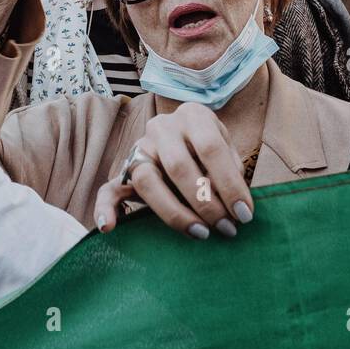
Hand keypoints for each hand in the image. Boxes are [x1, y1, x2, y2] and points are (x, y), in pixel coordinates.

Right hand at [92, 103, 255, 239]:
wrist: (188, 140)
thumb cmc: (213, 151)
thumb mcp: (228, 150)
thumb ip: (231, 171)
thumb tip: (237, 206)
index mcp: (193, 115)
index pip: (210, 148)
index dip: (230, 184)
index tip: (244, 214)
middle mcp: (162, 127)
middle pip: (179, 166)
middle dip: (205, 203)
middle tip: (225, 228)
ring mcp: (140, 147)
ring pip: (147, 180)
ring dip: (175, 213)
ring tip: (200, 233)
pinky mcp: (124, 170)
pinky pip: (108, 189)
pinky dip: (104, 209)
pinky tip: (109, 227)